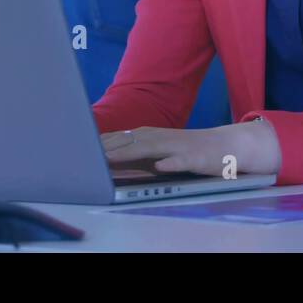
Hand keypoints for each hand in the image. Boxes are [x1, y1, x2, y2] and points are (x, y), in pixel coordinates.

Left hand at [101, 121, 281, 176]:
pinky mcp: (195, 157)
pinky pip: (182, 160)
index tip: (77, 149)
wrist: (225, 147)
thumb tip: (104, 161)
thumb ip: (133, 156)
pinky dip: (171, 162)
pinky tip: (161, 166)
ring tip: (110, 158)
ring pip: (152, 147)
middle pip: (130, 141)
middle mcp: (161, 137)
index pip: (120, 139)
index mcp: (149, 136)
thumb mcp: (157, 153)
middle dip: (107, 148)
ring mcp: (178, 146)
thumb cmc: (186, 152)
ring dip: (130, 153)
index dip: (99, 144)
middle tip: (85, 155)